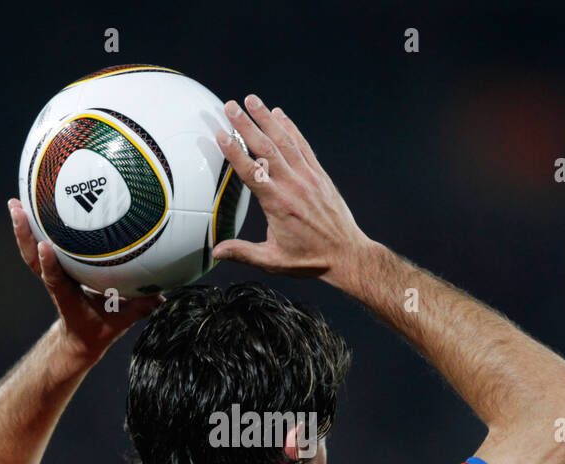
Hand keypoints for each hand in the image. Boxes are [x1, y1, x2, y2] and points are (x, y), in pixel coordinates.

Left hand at [8, 198, 162, 355]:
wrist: (81, 338)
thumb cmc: (100, 328)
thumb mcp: (121, 323)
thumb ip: (140, 309)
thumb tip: (161, 295)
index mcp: (67, 297)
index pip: (56, 279)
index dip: (49, 263)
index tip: (45, 246)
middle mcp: (56, 282)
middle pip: (33, 258)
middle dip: (25, 234)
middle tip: (18, 208)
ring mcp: (53, 274)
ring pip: (32, 250)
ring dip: (22, 227)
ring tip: (15, 201)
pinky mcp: (55, 268)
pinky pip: (41, 246)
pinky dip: (34, 228)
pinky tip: (34, 206)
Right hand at [212, 94, 375, 287]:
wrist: (347, 255)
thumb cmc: (310, 260)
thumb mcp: (273, 261)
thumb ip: (243, 253)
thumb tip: (217, 253)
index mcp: (278, 205)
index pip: (252, 172)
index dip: (235, 152)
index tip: (221, 134)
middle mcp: (294, 186)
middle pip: (267, 148)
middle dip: (247, 125)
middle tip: (230, 105)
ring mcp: (309, 177)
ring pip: (285, 141)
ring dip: (267, 118)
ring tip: (251, 100)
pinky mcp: (320, 175)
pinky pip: (303, 146)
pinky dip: (291, 128)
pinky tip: (280, 115)